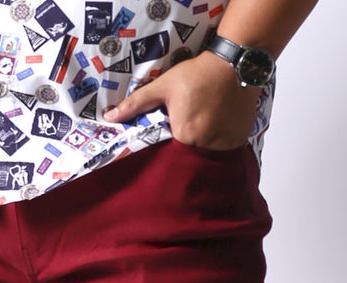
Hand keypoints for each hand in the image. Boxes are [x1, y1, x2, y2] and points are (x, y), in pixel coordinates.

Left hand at [104, 50, 259, 150]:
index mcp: (183, 135)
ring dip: (203, 146)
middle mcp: (203, 145)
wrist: (235, 65)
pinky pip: (224, 151)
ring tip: (205, 125)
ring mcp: (223, 145)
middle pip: (188, 154)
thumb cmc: (196, 74)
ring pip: (206, 154)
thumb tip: (109, 118)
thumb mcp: (163, 85)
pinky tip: (219, 128)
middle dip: (186, 145)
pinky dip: (220, 144)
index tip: (172, 131)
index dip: (168, 144)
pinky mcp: (237, 142)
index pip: (169, 151)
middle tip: (191, 124)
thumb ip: (136, 104)